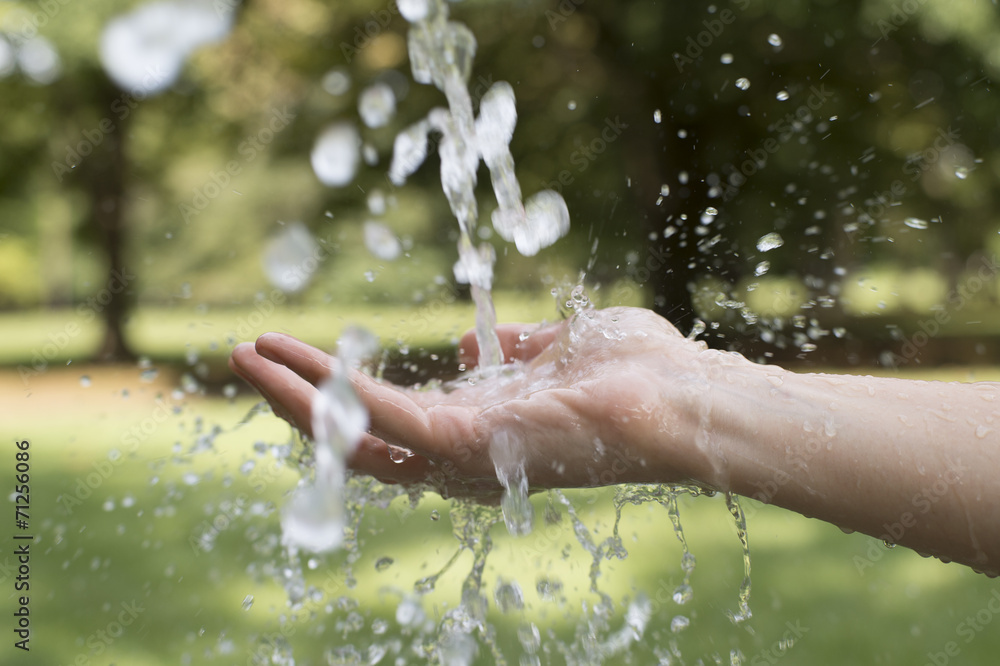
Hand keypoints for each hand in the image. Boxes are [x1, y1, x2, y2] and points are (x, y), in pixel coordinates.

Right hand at [228, 306, 718, 496]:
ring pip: (352, 436)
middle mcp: (462, 454)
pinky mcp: (467, 442)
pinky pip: (379, 418)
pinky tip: (285, 360)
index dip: (341, 392)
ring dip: (293, 397)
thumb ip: (513, 351)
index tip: (301, 354)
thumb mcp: (559, 349)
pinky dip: (327, 392)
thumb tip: (469, 344)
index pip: (393, 420)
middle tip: (247, 356)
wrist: (682, 397)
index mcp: (482, 430)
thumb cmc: (637, 372)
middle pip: (357, 437)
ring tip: (246, 354)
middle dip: (296, 400)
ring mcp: (462, 455)